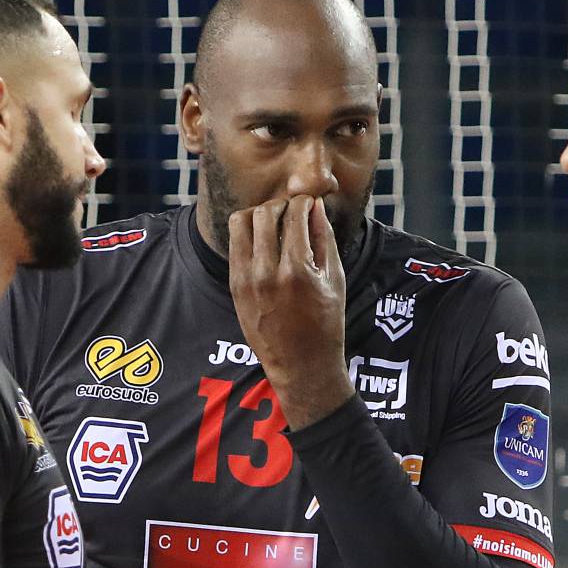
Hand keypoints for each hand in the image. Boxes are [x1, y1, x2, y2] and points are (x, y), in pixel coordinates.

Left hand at [226, 195, 351, 429]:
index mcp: (297, 270)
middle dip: (281, 205)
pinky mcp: (234, 287)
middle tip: (292, 211)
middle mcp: (267, 272)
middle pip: (264, 213)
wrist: (302, 365)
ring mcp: (246, 280)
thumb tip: (316, 207)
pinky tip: (262, 241)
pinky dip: (247, 235)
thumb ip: (324, 239)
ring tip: (274, 223)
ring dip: (258, 215)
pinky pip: (234, 245)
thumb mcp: (334, 279)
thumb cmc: (325, 325)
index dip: (304, 203)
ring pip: (240, 223)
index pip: (294, 214)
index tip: (310, 204)